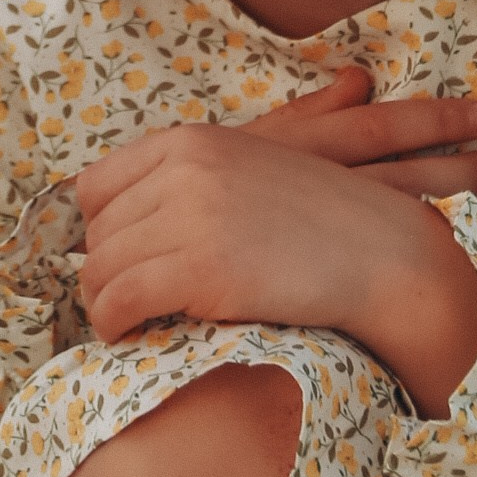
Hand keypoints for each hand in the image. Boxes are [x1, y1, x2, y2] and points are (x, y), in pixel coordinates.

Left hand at [72, 67, 476, 414]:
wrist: (381, 253)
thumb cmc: (315, 221)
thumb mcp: (247, 171)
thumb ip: (187, 178)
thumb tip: (116, 209)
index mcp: (189, 141)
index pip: (94, 185)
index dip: (97, 228)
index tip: (114, 257)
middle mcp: (182, 171)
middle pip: (96, 232)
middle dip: (103, 269)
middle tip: (119, 300)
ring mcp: (190, 218)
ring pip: (101, 269)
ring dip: (103, 303)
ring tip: (122, 322)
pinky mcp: (200, 269)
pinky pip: (120, 301)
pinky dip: (113, 324)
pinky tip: (129, 334)